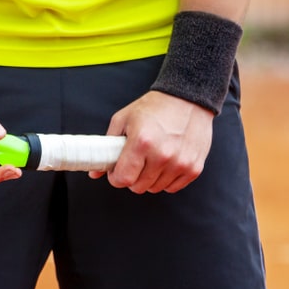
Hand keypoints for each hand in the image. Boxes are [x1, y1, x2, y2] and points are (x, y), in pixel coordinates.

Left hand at [89, 91, 213, 193]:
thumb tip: (94, 172)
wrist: (188, 99)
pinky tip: (166, 162)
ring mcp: (180, 163)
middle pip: (138, 187)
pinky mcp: (194, 168)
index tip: (117, 171)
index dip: (116, 177)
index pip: (123, 179)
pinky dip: (166, 179)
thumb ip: (107, 146)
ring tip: (152, 158)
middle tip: (135, 161)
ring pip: (154, 189)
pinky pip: (172, 188)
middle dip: (132, 177)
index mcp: (142, 142)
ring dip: (149, 178)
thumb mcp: (123, 119)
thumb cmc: (154, 107)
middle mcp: (162, 155)